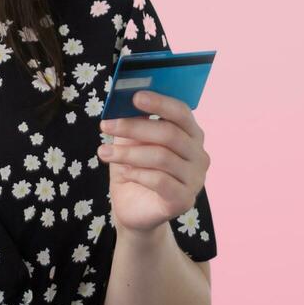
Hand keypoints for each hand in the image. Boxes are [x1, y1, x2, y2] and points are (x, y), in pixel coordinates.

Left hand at [97, 91, 210, 234]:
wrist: (133, 208)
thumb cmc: (135, 169)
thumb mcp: (131, 141)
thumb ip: (134, 121)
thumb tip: (124, 100)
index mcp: (191, 135)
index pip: (181, 112)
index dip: (160, 102)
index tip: (135, 96)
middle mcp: (199, 155)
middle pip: (169, 133)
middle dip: (133, 127)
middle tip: (105, 125)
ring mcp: (196, 179)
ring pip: (161, 156)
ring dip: (127, 153)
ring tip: (104, 153)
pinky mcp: (184, 200)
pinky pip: (160, 180)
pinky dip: (137, 173)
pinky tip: (123, 173)